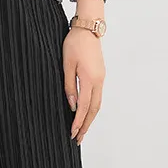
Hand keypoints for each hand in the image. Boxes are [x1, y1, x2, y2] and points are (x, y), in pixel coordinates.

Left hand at [62, 26, 104, 144]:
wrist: (88, 29)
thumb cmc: (75, 43)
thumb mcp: (66, 64)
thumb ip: (69, 85)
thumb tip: (72, 104)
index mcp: (89, 78)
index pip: (84, 106)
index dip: (78, 122)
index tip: (73, 133)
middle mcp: (98, 81)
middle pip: (94, 109)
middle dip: (86, 125)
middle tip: (78, 139)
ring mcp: (101, 78)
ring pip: (97, 104)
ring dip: (89, 118)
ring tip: (82, 130)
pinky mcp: (100, 75)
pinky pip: (97, 96)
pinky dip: (92, 108)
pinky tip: (85, 113)